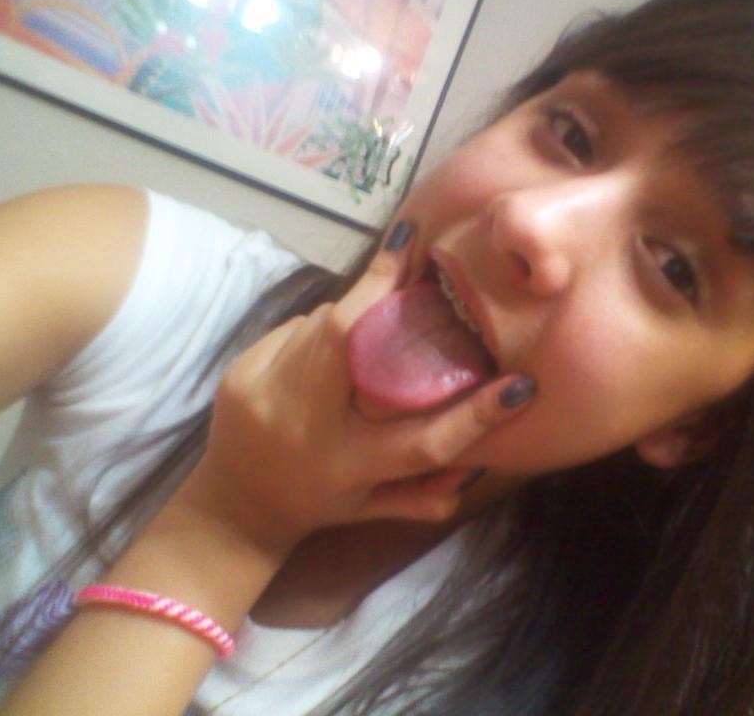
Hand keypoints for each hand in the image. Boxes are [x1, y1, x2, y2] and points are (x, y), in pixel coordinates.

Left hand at [180, 222, 533, 558]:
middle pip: (346, 342)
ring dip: (351, 306)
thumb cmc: (316, 504)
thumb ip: (424, 499)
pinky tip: (329, 337)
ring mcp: (264, 394)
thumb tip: (476, 474)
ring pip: (319, 324)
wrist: (233, 507)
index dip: (476, 417)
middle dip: (377, 287)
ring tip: (377, 291)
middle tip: (409, 243)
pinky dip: (316, 326)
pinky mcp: (240, 373)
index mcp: (350, 467)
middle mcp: (306, 429)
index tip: (520, 385)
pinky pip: (293, 329)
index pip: (423, 445)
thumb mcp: (371, 509)